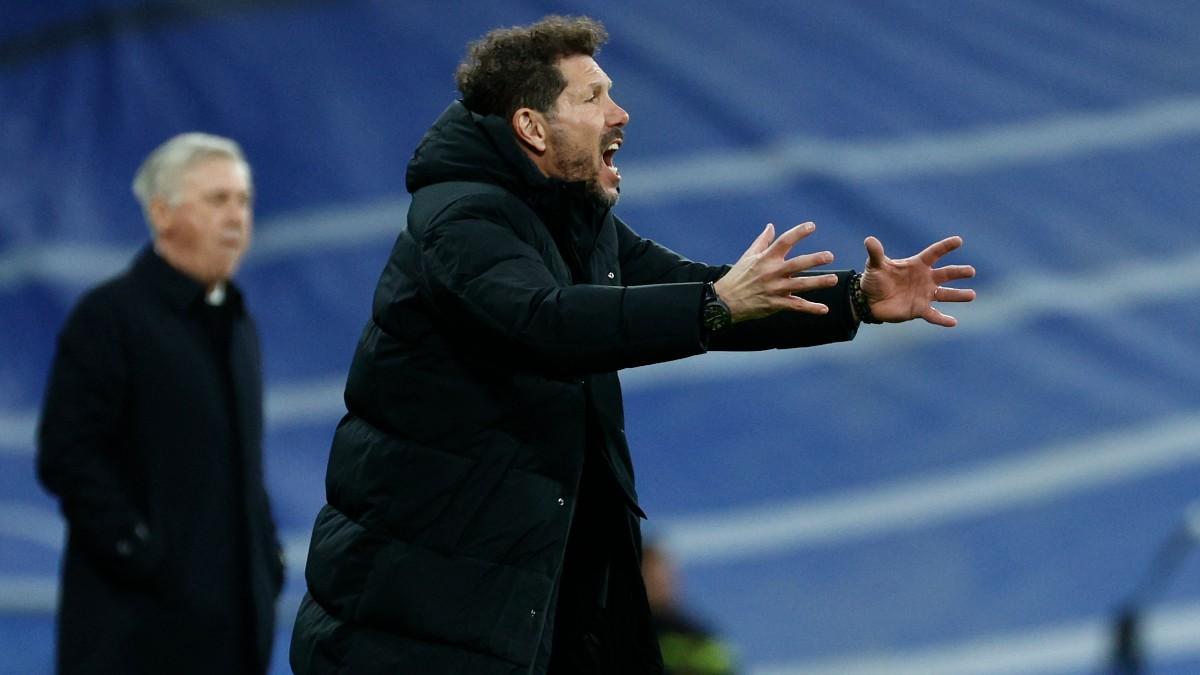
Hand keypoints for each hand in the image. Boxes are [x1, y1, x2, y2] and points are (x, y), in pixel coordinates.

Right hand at [714, 222, 838, 322]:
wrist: (725, 301)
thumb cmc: (737, 277)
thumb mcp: (748, 256)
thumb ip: (762, 241)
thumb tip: (771, 226)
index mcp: (766, 258)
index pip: (784, 242)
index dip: (798, 233)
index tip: (812, 226)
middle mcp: (772, 272)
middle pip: (797, 264)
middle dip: (814, 259)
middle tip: (829, 256)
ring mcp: (775, 289)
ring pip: (800, 285)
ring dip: (818, 282)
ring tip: (834, 279)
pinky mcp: (776, 304)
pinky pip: (796, 306)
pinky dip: (811, 308)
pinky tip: (824, 309)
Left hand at [860, 235, 975, 325]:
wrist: (868, 300)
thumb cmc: (874, 279)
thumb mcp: (874, 265)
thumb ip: (876, 253)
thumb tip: (869, 240)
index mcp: (917, 265)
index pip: (934, 253)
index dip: (945, 247)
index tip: (958, 241)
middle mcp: (925, 279)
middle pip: (946, 274)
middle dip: (958, 272)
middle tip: (971, 271)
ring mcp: (924, 295)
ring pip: (946, 295)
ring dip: (959, 295)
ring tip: (972, 295)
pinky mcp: (919, 310)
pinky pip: (934, 315)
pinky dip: (943, 319)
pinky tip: (953, 322)